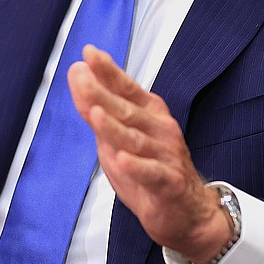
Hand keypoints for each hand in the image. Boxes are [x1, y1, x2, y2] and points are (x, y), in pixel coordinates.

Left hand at [66, 44, 230, 263]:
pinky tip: (122, 159)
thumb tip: (77, 75)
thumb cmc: (148, 168)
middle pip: (126, 110)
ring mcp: (166, 155)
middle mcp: (159, 129)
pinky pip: (151, 173)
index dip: (108, 71)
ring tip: (95, 113)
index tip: (88, 52)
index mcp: (149, 113)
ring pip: (135, 139)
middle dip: (102, 93)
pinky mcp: (169, 182)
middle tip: (80, 77)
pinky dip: (137, 166)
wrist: (186, 211)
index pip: (125, 88)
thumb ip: (98, 109)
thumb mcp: (117, 138)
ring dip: (114, 126)